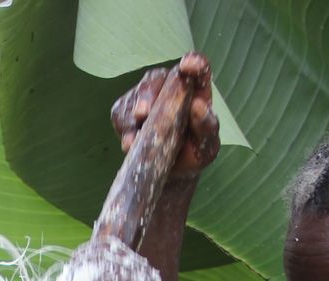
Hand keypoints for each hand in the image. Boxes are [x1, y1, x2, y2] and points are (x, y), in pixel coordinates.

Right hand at [110, 52, 219, 181]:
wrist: (168, 170)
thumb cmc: (192, 153)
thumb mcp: (206, 146)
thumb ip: (207, 126)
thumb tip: (198, 105)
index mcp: (195, 89)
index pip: (198, 68)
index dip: (194, 63)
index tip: (188, 66)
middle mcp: (169, 85)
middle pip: (156, 78)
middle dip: (148, 94)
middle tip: (142, 114)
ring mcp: (145, 96)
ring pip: (136, 95)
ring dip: (132, 117)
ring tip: (133, 141)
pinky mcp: (125, 110)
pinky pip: (120, 114)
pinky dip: (124, 129)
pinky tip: (131, 143)